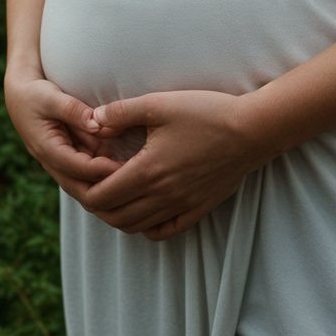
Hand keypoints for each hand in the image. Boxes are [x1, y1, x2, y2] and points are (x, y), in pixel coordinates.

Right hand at [4, 70, 125, 204]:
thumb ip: (74, 110)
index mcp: (48, 149)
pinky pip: (90, 172)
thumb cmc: (35, 94)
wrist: (20, 96)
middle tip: (137, 183)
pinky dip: (107, 173)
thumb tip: (98, 124)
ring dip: (109, 184)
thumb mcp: (52, 97)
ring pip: (88, 184)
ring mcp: (62, 163)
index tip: (128, 167)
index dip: (104, 170)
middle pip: (83, 188)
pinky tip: (129, 170)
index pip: (79, 168)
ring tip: (138, 180)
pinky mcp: (71, 158)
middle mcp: (55, 162)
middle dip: (108, 189)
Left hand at [82, 89, 263, 240]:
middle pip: (114, 217)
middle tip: (93, 183)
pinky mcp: (198, 208)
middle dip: (96, 204)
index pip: (100, 197)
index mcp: (147, 171)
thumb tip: (92, 121)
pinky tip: (145, 208)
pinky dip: (147, 227)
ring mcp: (181, 205)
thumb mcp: (159, 104)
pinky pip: (165, 231)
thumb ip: (120, 112)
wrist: (252, 130)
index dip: (83, 189)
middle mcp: (162, 196)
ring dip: (118, 215)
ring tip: (115, 194)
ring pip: (136, 227)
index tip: (83, 172)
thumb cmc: (207, 113)